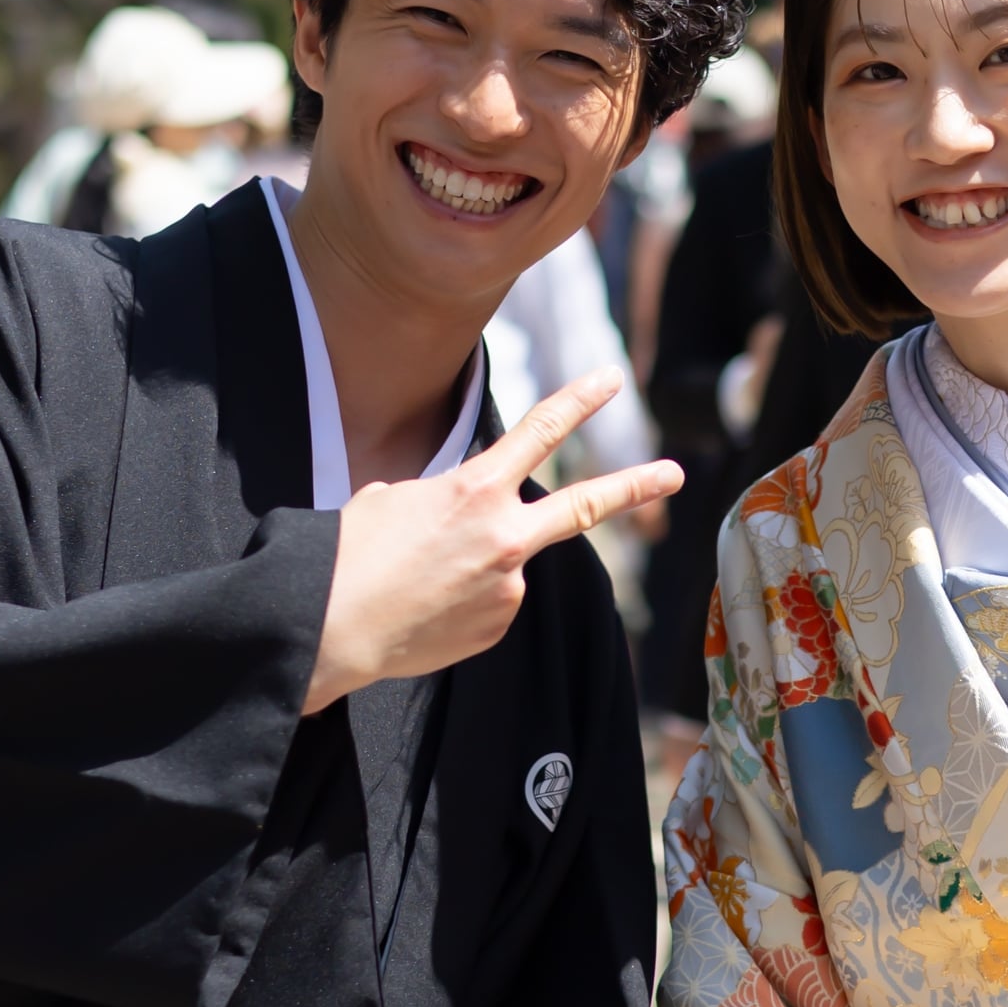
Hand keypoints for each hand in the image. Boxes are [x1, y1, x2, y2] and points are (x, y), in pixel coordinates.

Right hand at [310, 374, 680, 711]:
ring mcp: (508, 586)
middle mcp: (505, 537)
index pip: (540, 431)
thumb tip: (452, 515)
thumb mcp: (390, 499)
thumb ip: (438, 496)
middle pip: (585, 505)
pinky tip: (424, 607)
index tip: (610, 378)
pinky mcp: (498, 625)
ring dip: (472, 566)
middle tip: (675, 473)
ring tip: (415, 580)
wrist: (332, 628)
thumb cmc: (349, 557)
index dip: (579, 400)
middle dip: (635, 485)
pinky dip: (463, 600)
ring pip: (505, 563)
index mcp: (476, 490)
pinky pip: (489, 602)